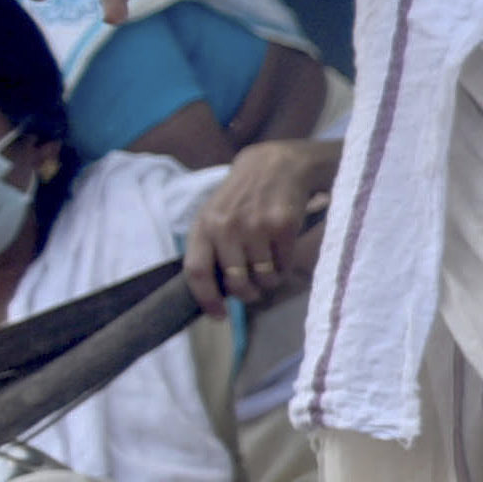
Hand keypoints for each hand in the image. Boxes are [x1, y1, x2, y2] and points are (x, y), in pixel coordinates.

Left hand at [183, 137, 341, 311]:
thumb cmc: (242, 197)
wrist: (277, 165)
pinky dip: (284, 266)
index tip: (219, 316)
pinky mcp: (283, 226)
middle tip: (253, 291)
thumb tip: (214, 290)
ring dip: (268, 281)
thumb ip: (210, 247)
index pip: (197, 271)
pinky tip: (282, 252)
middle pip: (235, 283)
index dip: (207, 299)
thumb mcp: (215, 215)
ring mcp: (256, 226)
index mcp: (204, 226)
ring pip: (263, 278)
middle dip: (246, 294)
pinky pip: (284, 265)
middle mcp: (227, 227)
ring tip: (269, 268)